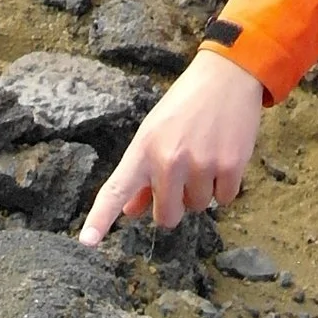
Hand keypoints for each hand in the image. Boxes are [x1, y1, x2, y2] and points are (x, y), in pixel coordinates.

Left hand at [78, 48, 264, 246]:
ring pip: (198, 207)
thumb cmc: (185, 106)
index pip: (117, 189)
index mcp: (143, 149)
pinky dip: (224, 186)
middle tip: (182, 176)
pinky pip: (224, 200)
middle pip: (166, 216)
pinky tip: (223, 157)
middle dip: (174, 205)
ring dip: (202, 190)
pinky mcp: (229, 166)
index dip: (101, 218)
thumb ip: (142, 175)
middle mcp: (168, 159)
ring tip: (205, 154)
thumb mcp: (154, 133)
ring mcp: (200, 164)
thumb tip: (130, 212)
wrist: (226, 76)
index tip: (87, 241)